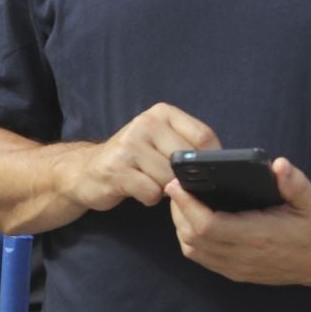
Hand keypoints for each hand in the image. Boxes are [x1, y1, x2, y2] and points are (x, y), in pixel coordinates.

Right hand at [55, 102, 217, 214]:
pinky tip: (138, 190)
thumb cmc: (134, 160)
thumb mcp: (161, 143)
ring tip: (150, 183)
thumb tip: (223, 168)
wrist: (87, 171)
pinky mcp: (116, 169)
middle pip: (187, 161)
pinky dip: (148, 198)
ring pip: (170, 179)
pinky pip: (150, 192)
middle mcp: (144, 123)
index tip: (205, 174)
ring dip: (165, 190)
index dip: (211, 162)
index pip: (203, 136)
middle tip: (171, 182)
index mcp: (161, 113)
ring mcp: (128, 145)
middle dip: (184, 179)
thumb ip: (188, 147)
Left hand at [168, 156, 310, 285]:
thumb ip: (295, 183)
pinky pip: (203, 259)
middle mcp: (244, 256)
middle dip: (178, 211)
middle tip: (176, 187)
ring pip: (193, 251)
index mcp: (259, 236)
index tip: (177, 184)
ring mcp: (239, 268)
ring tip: (183, 202)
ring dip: (181, 226)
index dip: (186, 205)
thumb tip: (279, 164)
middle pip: (193, 237)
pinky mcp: (238, 273)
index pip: (208, 225)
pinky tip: (194, 221)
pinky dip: (191, 240)